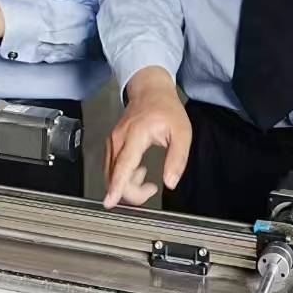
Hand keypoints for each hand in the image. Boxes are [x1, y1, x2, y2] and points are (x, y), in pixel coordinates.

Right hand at [103, 67, 191, 208]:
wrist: (150, 90)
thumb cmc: (166, 109)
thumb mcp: (182, 133)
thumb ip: (177, 159)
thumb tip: (170, 182)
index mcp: (136, 134)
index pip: (124, 165)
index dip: (117, 186)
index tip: (110, 201)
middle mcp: (119, 138)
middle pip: (114, 174)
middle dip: (129, 191)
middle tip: (150, 190)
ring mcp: (113, 140)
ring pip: (111, 173)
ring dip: (127, 184)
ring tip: (146, 179)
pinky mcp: (112, 144)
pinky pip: (112, 167)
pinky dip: (123, 176)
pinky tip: (138, 171)